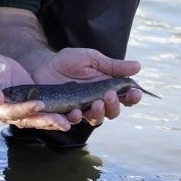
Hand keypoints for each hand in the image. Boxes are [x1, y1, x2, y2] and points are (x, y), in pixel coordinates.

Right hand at [0, 51, 78, 131]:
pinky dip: (55, 113)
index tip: (38, 104)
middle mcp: (9, 113)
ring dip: (53, 121)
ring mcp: (20, 108)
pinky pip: (43, 110)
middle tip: (62, 122)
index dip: (25, 109)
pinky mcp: (29, 100)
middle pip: (29, 120)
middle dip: (46, 121)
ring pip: (38, 119)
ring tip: (68, 122)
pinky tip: (68, 113)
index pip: (12, 113)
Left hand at [28, 47, 143, 125]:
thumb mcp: (92, 58)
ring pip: (97, 119)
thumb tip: (138, 66)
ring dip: (99, 113)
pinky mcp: (66, 113)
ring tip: (95, 102)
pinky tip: (76, 110)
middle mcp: (97, 101)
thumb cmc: (68, 61)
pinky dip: (76, 117)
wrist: (42, 64)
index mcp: (106, 88)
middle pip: (113, 112)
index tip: (135, 92)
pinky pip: (74, 121)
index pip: (125, 97)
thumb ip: (113, 65)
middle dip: (114, 105)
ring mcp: (82, 109)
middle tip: (108, 94)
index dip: (132, 97)